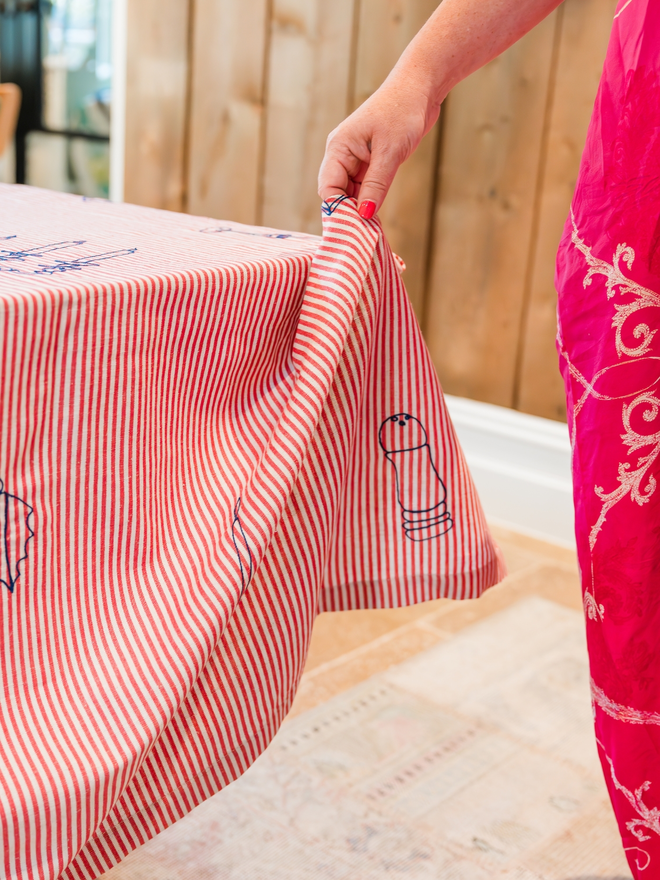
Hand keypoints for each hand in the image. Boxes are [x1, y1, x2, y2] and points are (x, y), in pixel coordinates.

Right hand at [318, 73, 437, 219]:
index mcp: (339, 148)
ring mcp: (356, 158)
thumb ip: (376, 186)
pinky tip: (377, 215)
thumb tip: (364, 215)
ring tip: (372, 228)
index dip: (339, 210)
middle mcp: (343, 154)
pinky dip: (370, 201)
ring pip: (352, 193)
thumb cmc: (402, 111)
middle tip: (365, 234)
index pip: (328, 189)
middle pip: (338, 193)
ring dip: (361, 208)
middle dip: (349, 212)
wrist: (421, 88)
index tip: (353, 229)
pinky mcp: (370, 161)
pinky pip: (365, 187)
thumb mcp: (390, 153)